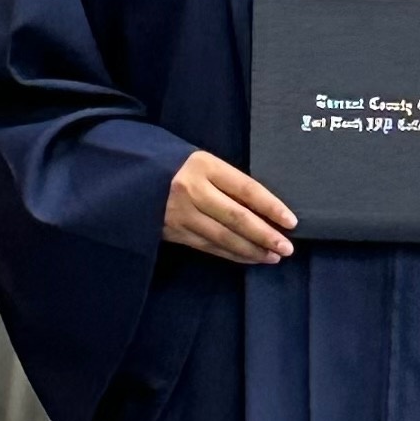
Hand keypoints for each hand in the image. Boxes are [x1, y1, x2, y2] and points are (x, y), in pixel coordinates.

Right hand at [164, 150, 296, 265]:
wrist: (128, 177)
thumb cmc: (173, 165)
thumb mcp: (201, 162)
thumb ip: (226, 181)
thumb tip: (261, 207)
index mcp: (204, 165)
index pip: (246, 189)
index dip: (271, 206)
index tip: (291, 221)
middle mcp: (193, 190)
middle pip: (237, 217)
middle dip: (265, 235)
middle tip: (287, 248)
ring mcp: (182, 213)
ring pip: (224, 237)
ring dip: (251, 250)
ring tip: (273, 256)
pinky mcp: (174, 232)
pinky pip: (209, 246)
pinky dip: (231, 254)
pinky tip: (248, 258)